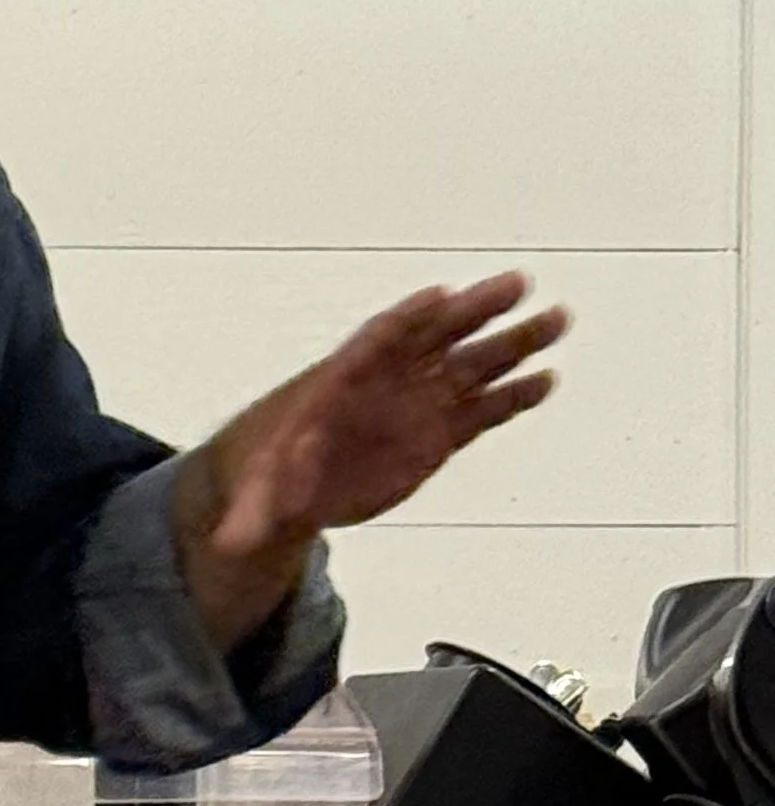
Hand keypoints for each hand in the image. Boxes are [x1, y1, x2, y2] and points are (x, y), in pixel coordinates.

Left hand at [177, 272, 568, 650]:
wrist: (291, 489)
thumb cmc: (270, 482)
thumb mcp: (258, 503)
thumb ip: (260, 512)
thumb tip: (248, 520)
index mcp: (340, 386)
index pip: (375, 343)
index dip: (406, 319)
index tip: (439, 297)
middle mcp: (386, 385)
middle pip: (433, 338)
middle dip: (474, 311)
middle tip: (518, 284)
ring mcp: (416, 405)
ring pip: (468, 366)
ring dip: (511, 343)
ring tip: (556, 318)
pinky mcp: (436, 435)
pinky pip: (481, 410)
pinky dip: (512, 396)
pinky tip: (546, 381)